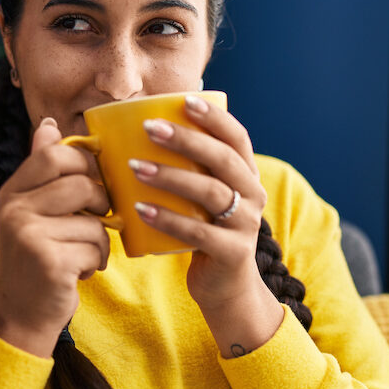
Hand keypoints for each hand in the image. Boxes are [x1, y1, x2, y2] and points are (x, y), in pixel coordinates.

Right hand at [0, 117, 111, 357]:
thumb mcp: (30, 212)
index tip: (93, 180)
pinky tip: (78, 272)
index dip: (84, 162)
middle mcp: (15, 210)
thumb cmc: (35, 259)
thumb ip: (41, 170)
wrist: (18, 315)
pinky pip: (95, 248)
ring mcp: (30, 235)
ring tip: (83, 253)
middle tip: (96, 218)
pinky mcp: (50, 262)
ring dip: (99, 241)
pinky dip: (95, 262)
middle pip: (81, 183)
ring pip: (94, 220)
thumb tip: (48, 124)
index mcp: (12, 192)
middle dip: (101, 201)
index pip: (54, 154)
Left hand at [128, 95, 282, 354]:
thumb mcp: (200, 197)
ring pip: (210, 193)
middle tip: (150, 128)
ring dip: (170, 176)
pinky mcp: (232, 252)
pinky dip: (168, 219)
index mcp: (246, 175)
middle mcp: (253, 195)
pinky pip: (199, 232)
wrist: (224, 288)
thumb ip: (186, 168)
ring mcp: (246, 225)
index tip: (184, 100)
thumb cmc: (202, 231)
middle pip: (222, 160)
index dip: (214, 117)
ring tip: (135, 166)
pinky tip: (141, 209)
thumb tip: (136, 130)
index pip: (237, 137)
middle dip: (186, 140)